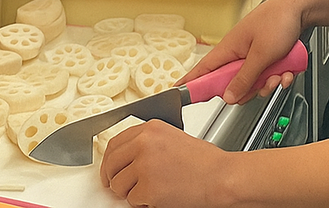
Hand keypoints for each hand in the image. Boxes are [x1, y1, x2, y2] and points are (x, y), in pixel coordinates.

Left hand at [100, 120, 229, 207]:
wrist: (220, 177)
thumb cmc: (203, 161)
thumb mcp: (172, 138)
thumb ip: (147, 142)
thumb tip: (125, 158)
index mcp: (151, 128)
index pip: (115, 142)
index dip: (109, 159)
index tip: (109, 169)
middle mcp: (144, 143)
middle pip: (111, 163)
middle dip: (112, 177)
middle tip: (117, 186)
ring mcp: (145, 165)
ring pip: (118, 184)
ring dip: (130, 192)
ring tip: (150, 190)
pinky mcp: (148, 188)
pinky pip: (132, 200)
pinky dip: (142, 203)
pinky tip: (158, 196)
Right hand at [178, 0, 303, 104]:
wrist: (301, 8)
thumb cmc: (278, 20)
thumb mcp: (261, 55)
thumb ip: (244, 78)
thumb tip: (228, 97)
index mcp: (229, 48)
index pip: (203, 69)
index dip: (191, 82)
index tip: (178, 94)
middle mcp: (239, 52)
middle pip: (233, 84)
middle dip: (250, 89)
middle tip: (262, 84)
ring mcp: (254, 55)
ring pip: (254, 83)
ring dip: (269, 83)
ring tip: (280, 74)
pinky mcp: (268, 57)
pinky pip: (269, 76)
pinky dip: (280, 76)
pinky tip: (287, 70)